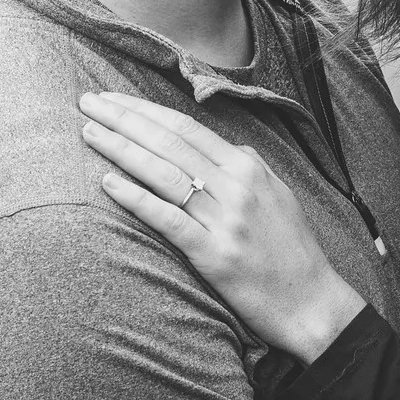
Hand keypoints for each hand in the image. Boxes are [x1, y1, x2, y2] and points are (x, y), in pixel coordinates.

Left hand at [81, 92, 366, 362]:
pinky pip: (167, 219)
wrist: (312, 302)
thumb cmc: (291, 249)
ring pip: (163, 173)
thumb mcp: (277, 193)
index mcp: (248, 166)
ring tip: (89, 132)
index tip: (113, 98)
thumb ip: (247, 166)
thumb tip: (218, 146)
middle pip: (169, 141)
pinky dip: (136, 198)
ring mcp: (225, 219)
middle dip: (123, 118)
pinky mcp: (214, 254)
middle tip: (87, 101)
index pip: (185, 127)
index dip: (145, 110)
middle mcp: (236, 185)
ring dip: (121, 149)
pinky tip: (108, 183)